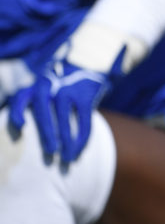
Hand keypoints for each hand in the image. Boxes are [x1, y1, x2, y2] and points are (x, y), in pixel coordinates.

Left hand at [9, 44, 122, 162]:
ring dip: (66, 138)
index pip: (22, 97)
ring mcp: (69, 88)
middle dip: (46, 132)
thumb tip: (19, 128)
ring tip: (66, 157)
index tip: (21, 126)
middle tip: (50, 151)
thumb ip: (29, 104)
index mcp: (35, 85)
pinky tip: (80, 148)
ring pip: (64, 116)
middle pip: (44, 110)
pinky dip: (82, 136)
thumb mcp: (43, 89)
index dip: (18, 111)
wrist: (87, 66)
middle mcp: (50, 84)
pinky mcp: (86, 95)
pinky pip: (84, 119)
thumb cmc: (59, 86)